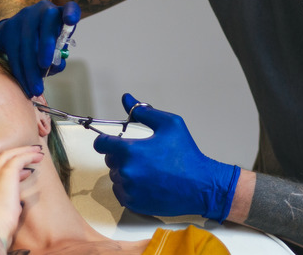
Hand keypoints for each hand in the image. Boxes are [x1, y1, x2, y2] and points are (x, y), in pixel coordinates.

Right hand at [0, 1, 80, 96]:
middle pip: (46, 25)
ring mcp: (24, 16)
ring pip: (27, 42)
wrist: (16, 31)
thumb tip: (57, 65)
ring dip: (31, 68)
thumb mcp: (56, 45)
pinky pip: (13, 51)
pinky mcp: (9, 27)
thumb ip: (59, 54)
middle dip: (45, 46)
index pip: (70, 8)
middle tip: (45, 66)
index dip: (71, 13)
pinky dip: (20, 71)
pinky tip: (24, 84)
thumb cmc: (44, 41)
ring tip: (36, 89)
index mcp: (60, 13)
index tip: (71, 21)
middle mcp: (43, 10)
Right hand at [0, 145, 44, 242]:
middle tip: (29, 154)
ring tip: (37, 152)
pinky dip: (29, 155)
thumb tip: (16, 204)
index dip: (8, 171)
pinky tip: (38, 156)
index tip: (22, 173)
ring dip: (23, 152)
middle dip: (15, 155)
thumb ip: (3, 206)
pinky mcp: (5, 173)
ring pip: (8, 155)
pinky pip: (18, 158)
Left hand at [93, 94, 239, 222]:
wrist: (201, 186)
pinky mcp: (133, 204)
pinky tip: (146, 182)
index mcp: (130, 151)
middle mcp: (126, 171)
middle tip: (142, 155)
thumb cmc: (187, 155)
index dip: (105, 140)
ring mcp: (129, 189)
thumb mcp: (169, 124)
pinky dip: (129, 187)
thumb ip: (144, 111)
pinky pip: (121, 192)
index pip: (101, 144)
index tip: (111, 141)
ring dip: (126, 171)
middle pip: (110, 160)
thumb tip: (127, 99)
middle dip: (121, 155)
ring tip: (148, 170)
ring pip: (116, 176)